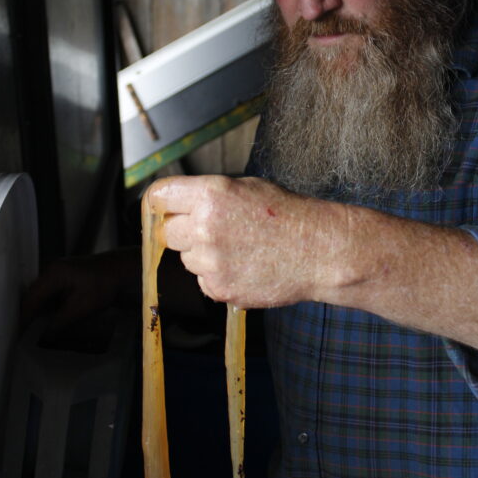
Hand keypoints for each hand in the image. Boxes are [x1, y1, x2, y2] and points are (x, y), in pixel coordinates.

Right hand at [21, 249, 136, 338]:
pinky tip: (50, 319)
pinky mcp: (65, 276)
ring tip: (34, 330)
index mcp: (53, 274)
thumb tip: (44, 337)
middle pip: (33, 296)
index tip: (18, 335)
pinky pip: (51, 293)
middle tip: (24, 335)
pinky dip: (48, 306)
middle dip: (28, 315)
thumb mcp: (82, 307)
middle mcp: (51, 270)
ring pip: (41, 295)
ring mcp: (58, 271)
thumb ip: (60, 322)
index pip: (30, 300)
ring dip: (38, 311)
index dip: (23, 319)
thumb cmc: (104, 285)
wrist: (122, 270)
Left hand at [147, 174, 341, 308]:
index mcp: (210, 195)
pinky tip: (245, 266)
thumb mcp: (245, 188)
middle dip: (183, 231)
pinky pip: (204, 281)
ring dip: (203, 255)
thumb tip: (178, 205)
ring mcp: (211, 262)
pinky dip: (218, 277)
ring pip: (187, 259)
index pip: (159, 196)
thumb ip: (208, 196)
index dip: (162, 203)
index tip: (165, 209)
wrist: (318, 250)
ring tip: (239, 249)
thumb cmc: (287, 215)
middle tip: (213, 231)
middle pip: (167, 232)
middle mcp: (204, 227)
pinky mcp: (219, 289)